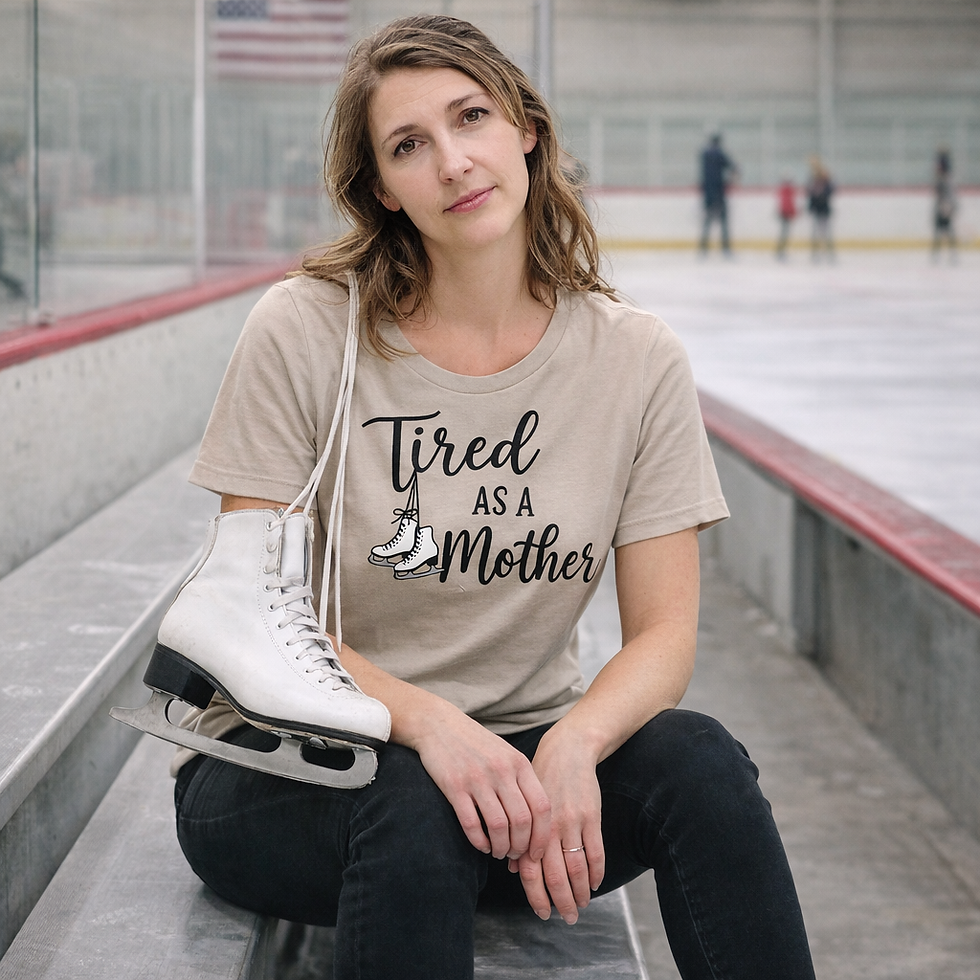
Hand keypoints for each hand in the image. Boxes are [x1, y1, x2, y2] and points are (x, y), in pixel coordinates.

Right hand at [412, 708, 551, 861]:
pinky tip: (481, 845)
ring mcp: (477, 778)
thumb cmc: (476, 744)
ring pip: (499, 826)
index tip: (536, 852)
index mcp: (519, 763)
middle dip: (521, 846)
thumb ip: (522, 781)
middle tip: (514, 855)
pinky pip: (472, 824)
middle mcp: (501, 770)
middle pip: (522, 821)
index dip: (542, 836)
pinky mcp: (454, 786)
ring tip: (498, 852)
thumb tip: (537, 822)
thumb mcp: (506, 755)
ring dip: (500, 847)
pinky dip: (479, 842)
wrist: (439, 725)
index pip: (542, 807)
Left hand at [510, 726, 604, 923]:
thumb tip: (515, 870)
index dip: (537, 896)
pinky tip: (595, 884)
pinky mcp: (591, 816)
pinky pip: (596, 851)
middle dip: (562, 902)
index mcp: (531, 828)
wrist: (567, 751)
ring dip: (580, 892)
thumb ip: (521, 837)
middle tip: (568, 919)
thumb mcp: (524, 803)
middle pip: (556, 876)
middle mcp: (549, 829)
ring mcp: (572, 823)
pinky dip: (596, 871)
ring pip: (577, 868)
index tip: (544, 914)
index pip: (532, 872)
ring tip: (582, 906)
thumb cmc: (542, 778)